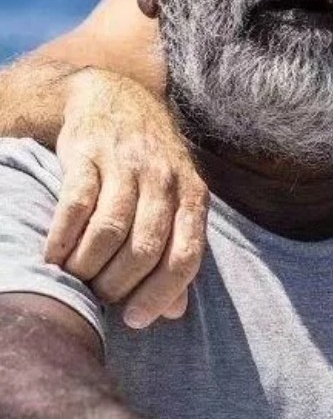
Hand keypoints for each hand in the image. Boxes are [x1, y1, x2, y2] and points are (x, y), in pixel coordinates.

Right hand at [44, 69, 208, 328]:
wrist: (117, 100)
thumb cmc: (150, 166)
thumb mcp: (176, 202)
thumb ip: (177, 252)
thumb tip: (174, 312)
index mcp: (193, 197)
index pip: (185, 256)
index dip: (161, 293)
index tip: (135, 319)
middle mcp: (165, 181)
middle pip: (145, 248)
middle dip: (119, 284)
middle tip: (99, 298)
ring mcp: (127, 166)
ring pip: (110, 230)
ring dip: (88, 266)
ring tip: (75, 280)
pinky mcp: (88, 155)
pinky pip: (76, 205)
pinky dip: (63, 237)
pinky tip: (54, 256)